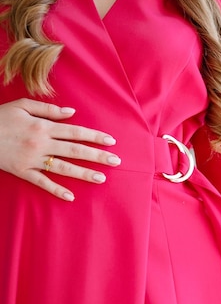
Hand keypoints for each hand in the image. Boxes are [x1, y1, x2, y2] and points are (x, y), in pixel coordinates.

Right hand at [0, 98, 121, 200]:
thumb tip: (71, 113)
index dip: (93, 136)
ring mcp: (32, 160)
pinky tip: (71, 196)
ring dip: (83, 173)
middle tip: (116, 161)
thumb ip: (48, 109)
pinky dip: (56, 189)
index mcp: (42, 126)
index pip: (74, 131)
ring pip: (63, 167)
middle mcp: (41, 143)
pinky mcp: (22, 172)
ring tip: (101, 178)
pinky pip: (42, 182)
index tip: (110, 141)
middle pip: (74, 150)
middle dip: (96, 155)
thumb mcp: (22, 106)